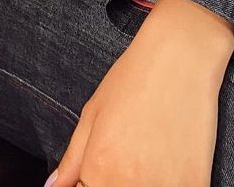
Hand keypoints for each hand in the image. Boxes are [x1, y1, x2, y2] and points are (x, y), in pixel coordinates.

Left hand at [48, 0, 232, 186]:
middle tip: (124, 154)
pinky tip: (166, 161)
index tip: (96, 168)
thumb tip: (53, 186)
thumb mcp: (92, 114)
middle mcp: (130, 186)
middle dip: (111, 181)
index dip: (89, 181)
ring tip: (145, 154)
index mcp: (98, 170)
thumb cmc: (133, 80)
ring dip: (139, 182)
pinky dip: (166, 182)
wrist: (180, 59)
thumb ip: (73, 159)